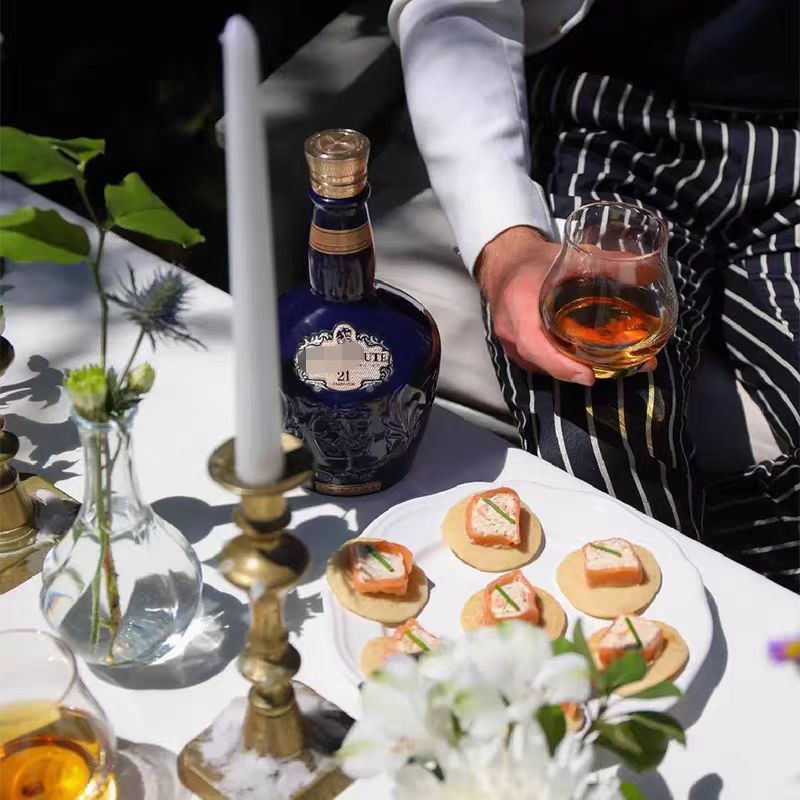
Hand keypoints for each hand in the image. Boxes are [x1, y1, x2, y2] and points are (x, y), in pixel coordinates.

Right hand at [477, 227, 656, 384]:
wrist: (505, 266)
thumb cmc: (536, 260)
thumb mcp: (571, 255)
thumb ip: (608, 262)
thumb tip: (649, 272)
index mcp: (518, 303)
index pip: (533, 344)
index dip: (560, 364)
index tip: (589, 375)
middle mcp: (511, 329)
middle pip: (545, 361)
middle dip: (583, 369)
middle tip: (624, 367)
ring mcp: (512, 344)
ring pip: (545, 365)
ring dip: (579, 369)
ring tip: (620, 364)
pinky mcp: (519, 350)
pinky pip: (543, 363)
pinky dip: (568, 364)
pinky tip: (595, 360)